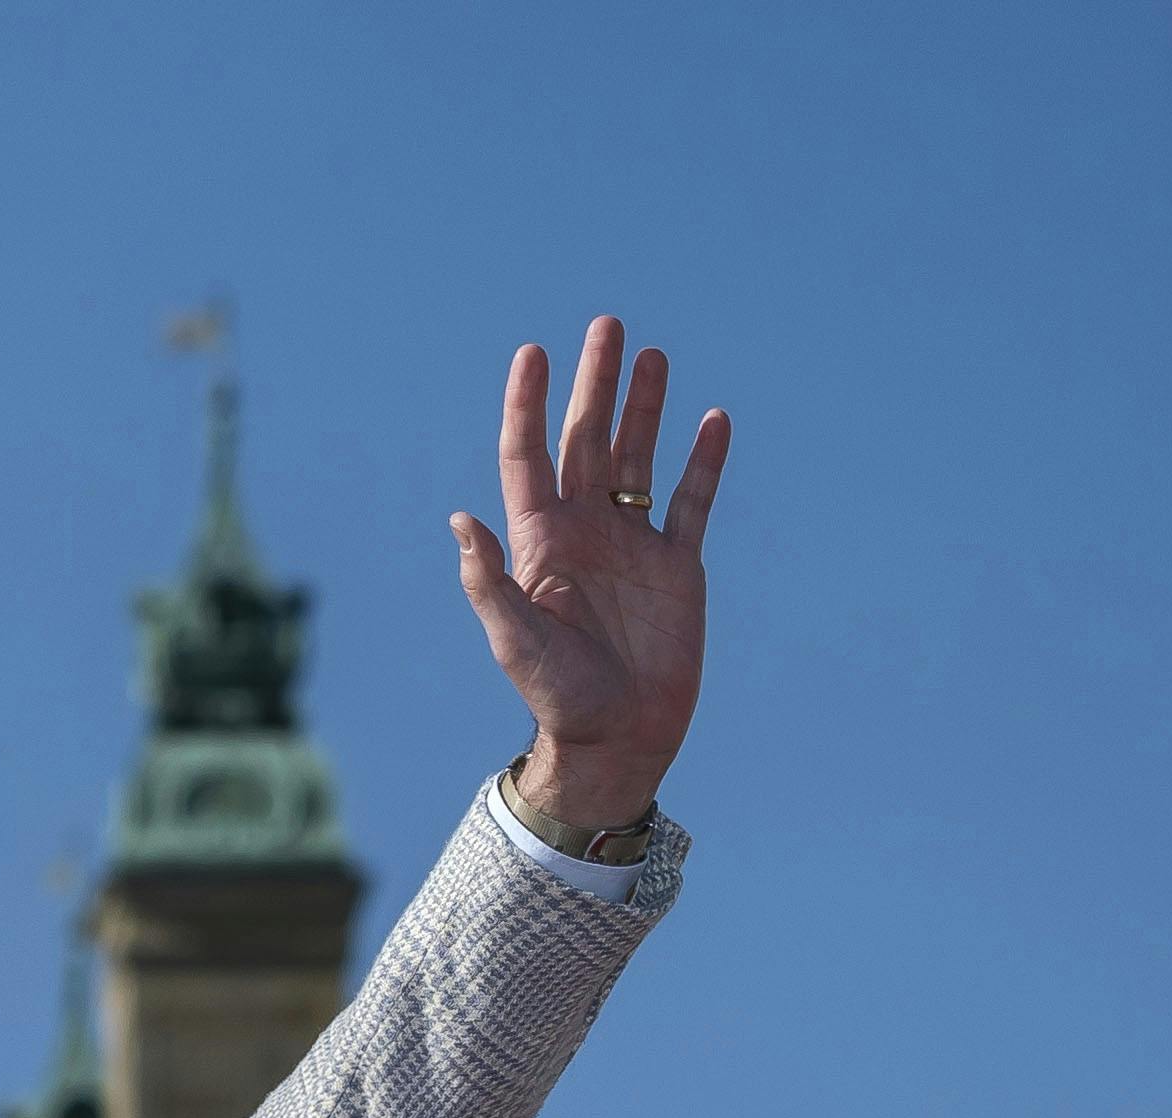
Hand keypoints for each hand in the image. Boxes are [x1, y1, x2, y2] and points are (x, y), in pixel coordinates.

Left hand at [450, 316, 728, 833]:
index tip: (532, 352)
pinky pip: (691, 501)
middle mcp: (584, 532)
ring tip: (653, 356)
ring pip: (639, 458)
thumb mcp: (514, 640)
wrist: (617, 736)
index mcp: (539, 543)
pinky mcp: (677, 565)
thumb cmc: (556, 695)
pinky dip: (703, 461)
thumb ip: (489, 582)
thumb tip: (459, 521)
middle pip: (587, 441)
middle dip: (594, 385)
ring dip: (645, 407)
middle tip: (606, 326)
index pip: (528, 457)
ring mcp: (631, 544)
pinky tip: (712, 420)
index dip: (528, 405)